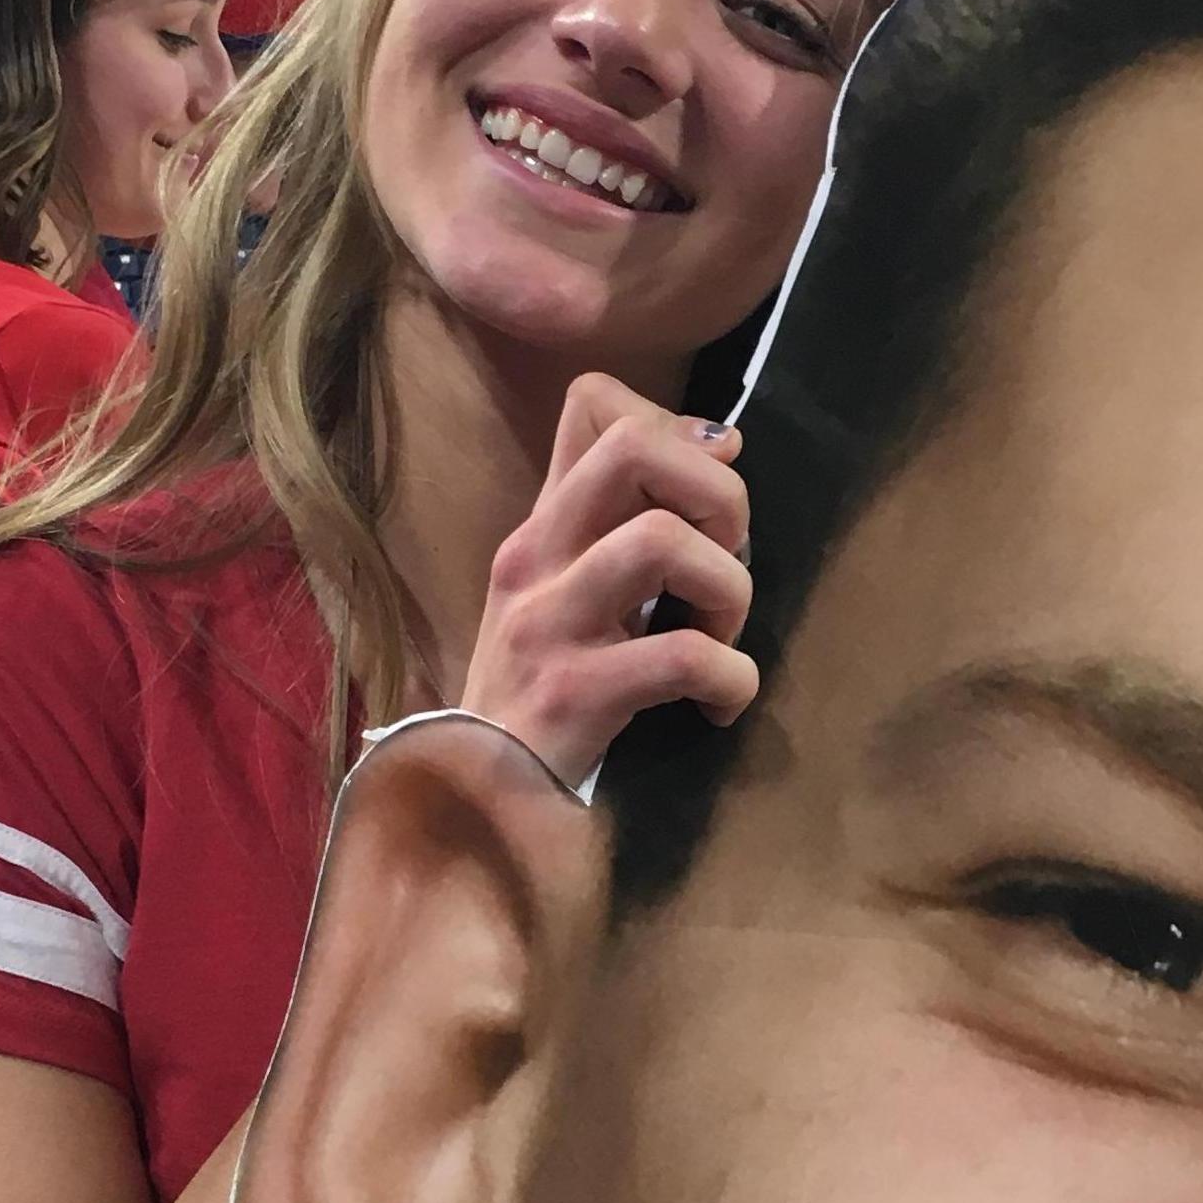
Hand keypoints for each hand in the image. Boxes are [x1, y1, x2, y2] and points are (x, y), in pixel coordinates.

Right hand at [457, 374, 756, 789]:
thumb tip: (721, 444)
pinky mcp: (573, 694)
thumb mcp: (567, 593)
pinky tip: (720, 704)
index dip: (675, 427)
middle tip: (727, 560)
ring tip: (721, 638)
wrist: (470, 799)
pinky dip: (732, 678)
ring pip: (662, 541)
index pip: (593, 403)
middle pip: (634, 450)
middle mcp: (535, 557)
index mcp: (543, 526)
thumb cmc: (541, 694)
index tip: (707, 492)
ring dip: (727, 588)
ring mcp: (548, 622)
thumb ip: (627, 521)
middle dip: (717, 494)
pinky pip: (683, 656)